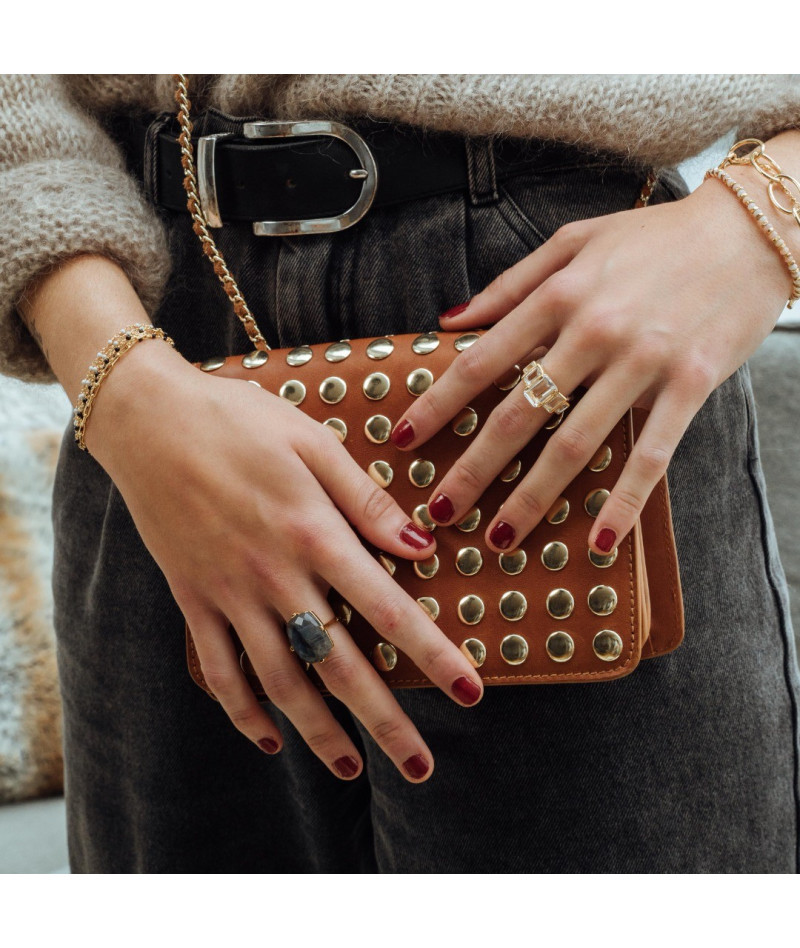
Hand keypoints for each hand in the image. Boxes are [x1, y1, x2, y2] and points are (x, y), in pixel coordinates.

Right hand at [89, 342, 483, 782]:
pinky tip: (270, 738)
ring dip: (319, 733)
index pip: (388, 609)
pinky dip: (242, 712)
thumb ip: (366, 500)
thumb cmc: (238, 420)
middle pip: (338, 665)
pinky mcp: (193, 600)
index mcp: (314, 533)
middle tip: (420, 768)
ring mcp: (230, 594)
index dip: (432, 655)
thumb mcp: (313, 442)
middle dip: (384, 721)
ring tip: (353, 769)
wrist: (148, 421)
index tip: (469, 693)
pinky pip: (218, 670)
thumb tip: (421, 545)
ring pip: (280, 683)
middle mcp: (275, 576)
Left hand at [388, 175, 790, 556]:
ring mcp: (643, 361)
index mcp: (559, 294)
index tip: (404, 439)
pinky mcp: (690, 385)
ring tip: (500, 535)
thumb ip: (510, 284)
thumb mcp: (574, 241)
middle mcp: (594, 331)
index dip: (437, 404)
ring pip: (576, 442)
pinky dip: (624, 501)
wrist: (748, 229)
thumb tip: (450, 321)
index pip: (482, 361)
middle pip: (519, 413)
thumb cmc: (655, 237)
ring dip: (534, 496)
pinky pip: (652, 454)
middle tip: (439, 507)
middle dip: (473, 467)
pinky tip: (601, 539)